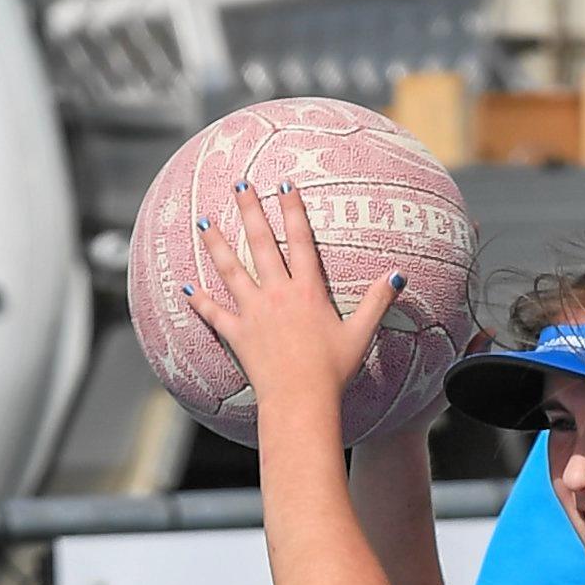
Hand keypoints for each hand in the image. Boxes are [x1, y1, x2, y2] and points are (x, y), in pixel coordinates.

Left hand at [187, 180, 404, 422]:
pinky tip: (186, 288)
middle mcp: (277, 293)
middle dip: (250, 211)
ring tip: (203, 221)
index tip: (284, 184)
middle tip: (240, 185)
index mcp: (307, 290)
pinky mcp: (238, 334)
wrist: (301, 400)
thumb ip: (377, 301)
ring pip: (231, 269)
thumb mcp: (361, 334)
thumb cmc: (332, 371)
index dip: (292, 209)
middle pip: (261, 244)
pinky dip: (199, 302)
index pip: (300, 239)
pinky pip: (214, 314)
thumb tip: (397, 275)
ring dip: (216, 243)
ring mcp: (254, 312)